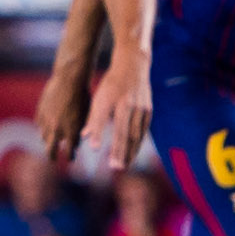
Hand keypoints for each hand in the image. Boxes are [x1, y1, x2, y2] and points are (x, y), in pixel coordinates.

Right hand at [35, 66, 89, 164]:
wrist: (69, 80)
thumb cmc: (82, 97)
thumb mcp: (85, 116)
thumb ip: (79, 132)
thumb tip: (74, 144)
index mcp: (71, 132)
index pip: (69, 152)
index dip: (70, 157)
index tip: (70, 159)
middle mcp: (57, 129)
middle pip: (50, 150)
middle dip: (53, 157)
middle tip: (54, 159)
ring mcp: (46, 121)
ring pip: (43, 138)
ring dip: (47, 140)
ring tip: (50, 141)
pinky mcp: (39, 113)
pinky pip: (39, 125)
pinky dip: (43, 127)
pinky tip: (46, 126)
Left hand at [81, 51, 153, 166]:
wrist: (133, 66)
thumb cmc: (111, 83)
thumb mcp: (99, 98)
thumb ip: (93, 119)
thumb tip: (86, 139)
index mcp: (117, 104)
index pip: (111, 128)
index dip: (108, 143)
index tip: (103, 156)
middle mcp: (131, 108)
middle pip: (126, 135)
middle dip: (122, 153)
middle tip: (117, 169)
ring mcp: (142, 109)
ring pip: (136, 135)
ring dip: (131, 151)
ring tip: (124, 165)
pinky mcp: (148, 110)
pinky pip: (143, 131)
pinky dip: (138, 143)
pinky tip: (133, 151)